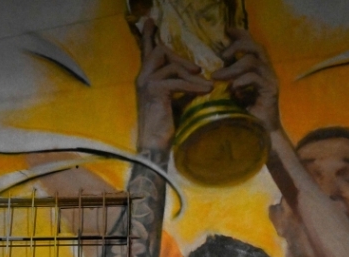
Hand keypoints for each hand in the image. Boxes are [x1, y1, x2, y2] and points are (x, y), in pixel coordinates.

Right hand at [136, 18, 212, 150]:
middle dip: (180, 58)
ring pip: (170, 65)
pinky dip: (193, 86)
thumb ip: (181, 84)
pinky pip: (177, 81)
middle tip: (197, 70)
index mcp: (146, 77)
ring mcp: (146, 83)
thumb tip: (197, 75)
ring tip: (205, 86)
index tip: (150, 20)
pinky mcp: (154, 91)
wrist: (155, 145)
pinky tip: (205, 91)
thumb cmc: (166, 126)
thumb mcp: (176, 99)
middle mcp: (142, 77)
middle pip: (160, 51)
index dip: (148, 35)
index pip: (147, 51)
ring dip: (190, 75)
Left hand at [212, 27, 279, 131]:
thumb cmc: (243, 115)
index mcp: (258, 68)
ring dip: (232, 68)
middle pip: (255, 47)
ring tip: (217, 76)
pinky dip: (241, 81)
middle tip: (222, 56)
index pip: (252, 44)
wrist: (260, 136)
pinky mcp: (271, 91)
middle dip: (237, 46)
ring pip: (253, 62)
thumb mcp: (231, 93)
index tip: (226, 31)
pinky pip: (255, 78)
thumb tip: (210, 70)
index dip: (240, 35)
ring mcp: (270, 80)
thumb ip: (226, 80)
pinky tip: (232, 90)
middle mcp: (267, 71)